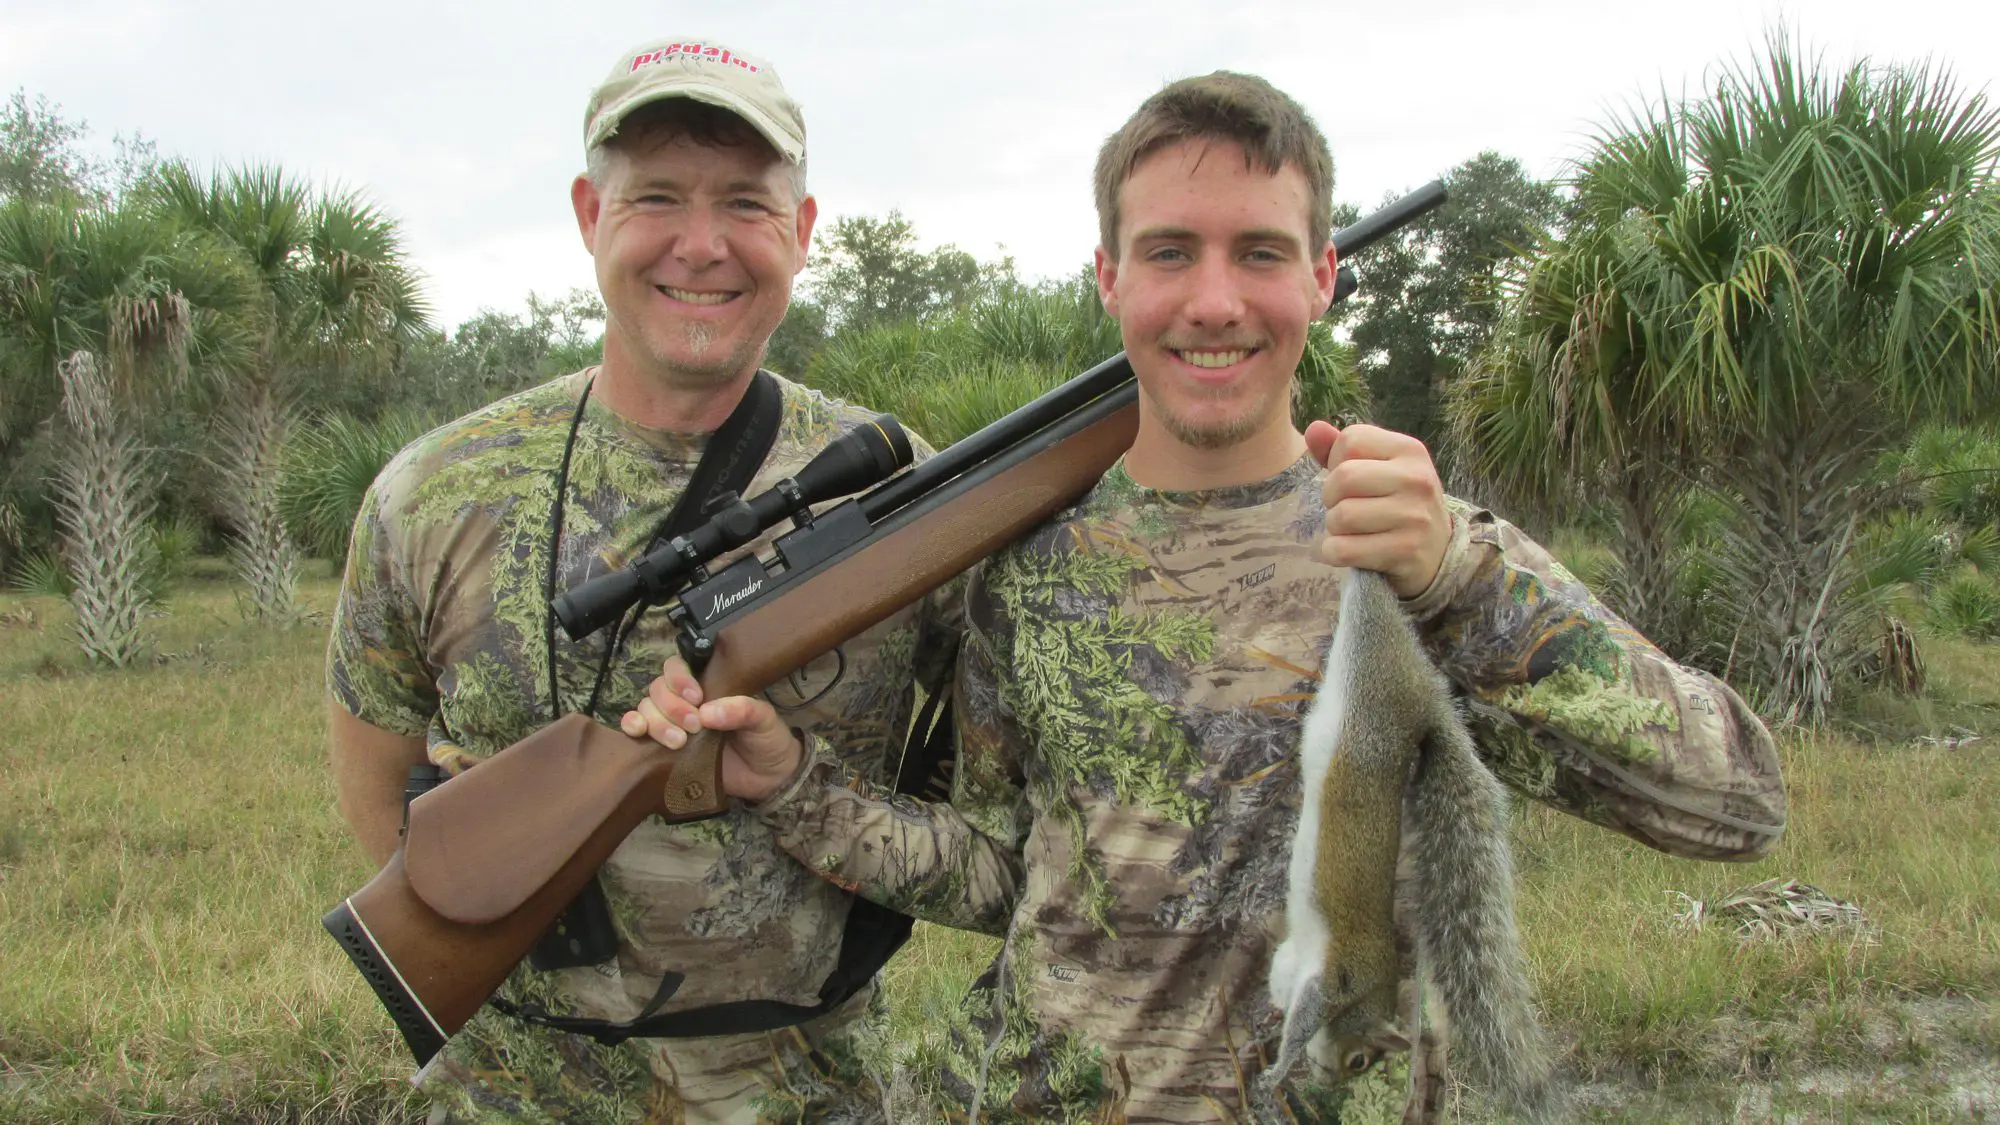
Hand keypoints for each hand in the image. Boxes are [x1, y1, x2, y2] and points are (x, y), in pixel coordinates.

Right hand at [620, 657, 804, 803]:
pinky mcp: (663, 750)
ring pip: (646, 709)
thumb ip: (741, 710)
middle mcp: (684, 703)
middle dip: (672, 707)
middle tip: (694, 726)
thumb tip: (707, 713)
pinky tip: (639, 732)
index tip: (696, 696)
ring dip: (657, 722)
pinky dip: (632, 727)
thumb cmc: (766, 739)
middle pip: (658, 690)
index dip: (679, 678)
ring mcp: (672, 725)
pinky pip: (637, 732)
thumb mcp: (763, 719)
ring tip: (679, 742)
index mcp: (707, 687)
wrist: (768, 778)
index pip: (677, 668)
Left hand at [1303, 419, 1449, 598]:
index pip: (1350, 440)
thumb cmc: (1397, 502)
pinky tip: (1351, 550)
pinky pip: (1343, 549)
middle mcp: (1416, 479)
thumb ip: (1342, 448)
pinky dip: (1334, 552)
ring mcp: (1414, 517)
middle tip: (1346, 507)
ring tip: (1352, 529)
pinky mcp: (1405, 551)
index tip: (1353, 480)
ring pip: (1341, 516)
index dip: (1337, 461)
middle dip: (1331, 497)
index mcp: (1410, 450)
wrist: (1438, 551)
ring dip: (1334, 527)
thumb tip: (1313, 429)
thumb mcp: (1379, 468)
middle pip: (1343, 478)